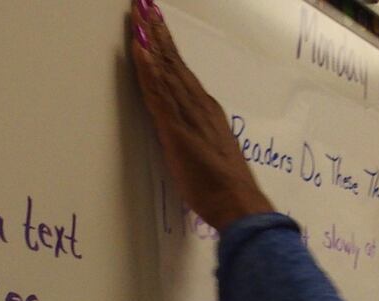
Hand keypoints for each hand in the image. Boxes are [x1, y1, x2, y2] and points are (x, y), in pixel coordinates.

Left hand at [128, 0, 273, 230]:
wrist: (239, 204)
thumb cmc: (223, 188)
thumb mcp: (207, 154)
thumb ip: (196, 137)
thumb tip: (185, 132)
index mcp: (205, 110)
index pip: (180, 69)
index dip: (165, 44)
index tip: (154, 20)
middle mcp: (198, 105)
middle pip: (172, 60)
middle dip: (156, 29)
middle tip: (143, 3)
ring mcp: (188, 115)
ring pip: (165, 69)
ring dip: (150, 40)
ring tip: (139, 14)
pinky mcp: (176, 130)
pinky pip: (159, 93)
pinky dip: (149, 69)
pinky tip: (140, 49)